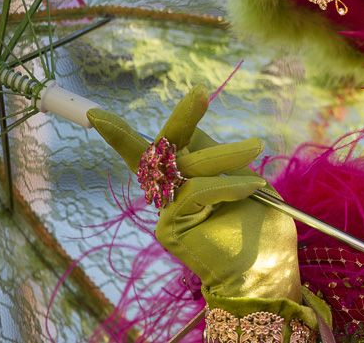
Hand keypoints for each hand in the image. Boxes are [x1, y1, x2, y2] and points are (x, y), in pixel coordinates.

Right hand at [87, 86, 301, 305]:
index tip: (96, 115)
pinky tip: (251, 188)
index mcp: (184, 178)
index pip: (157, 150)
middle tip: (199, 94)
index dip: (124, 133)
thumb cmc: (260, 224)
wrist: (267, 269)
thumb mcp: (243, 178)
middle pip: (160, 151)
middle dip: (181, 119)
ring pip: (185, 168)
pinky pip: (196, 191)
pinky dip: (225, 185)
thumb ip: (214, 159)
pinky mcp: (171, 227)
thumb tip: (194, 132)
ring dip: (223, 155)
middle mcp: (169, 193)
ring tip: (254, 148)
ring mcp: (167, 211)